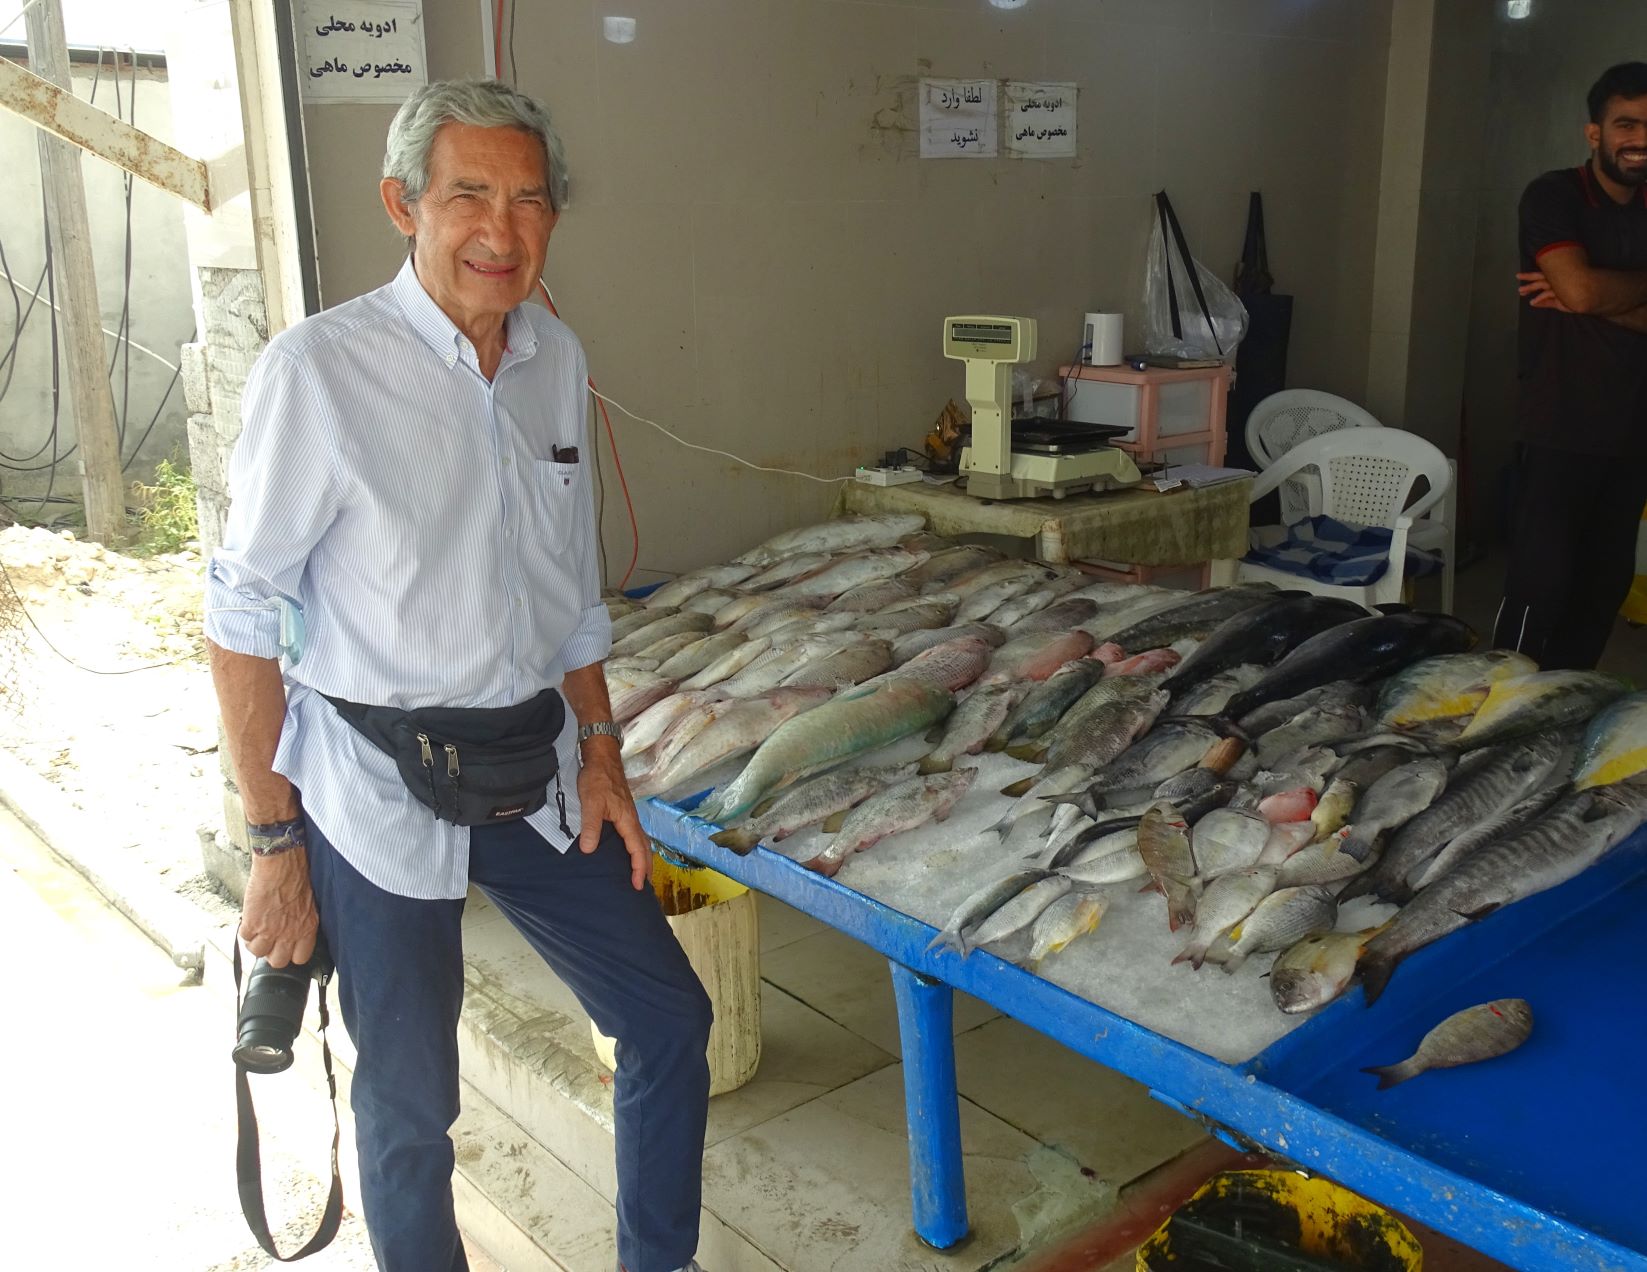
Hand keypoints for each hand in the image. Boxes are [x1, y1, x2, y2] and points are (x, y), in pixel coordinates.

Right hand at [239, 849, 318, 967]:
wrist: (282, 863)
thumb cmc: (298, 876)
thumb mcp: (309, 904)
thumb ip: (302, 921)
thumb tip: (293, 931)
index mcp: (307, 928)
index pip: (301, 957)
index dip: (291, 953)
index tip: (286, 946)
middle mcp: (290, 933)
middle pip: (278, 961)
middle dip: (272, 952)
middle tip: (269, 940)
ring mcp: (270, 931)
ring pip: (258, 953)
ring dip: (255, 943)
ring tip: (257, 930)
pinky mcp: (253, 923)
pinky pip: (244, 938)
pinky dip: (245, 931)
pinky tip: (250, 920)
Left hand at [577, 737, 650, 889]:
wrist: (603, 757)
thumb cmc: (598, 778)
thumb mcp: (591, 803)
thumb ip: (590, 826)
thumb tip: (589, 850)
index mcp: (628, 821)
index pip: (638, 850)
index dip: (638, 869)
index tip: (637, 886)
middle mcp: (633, 820)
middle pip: (645, 848)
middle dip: (646, 868)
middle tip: (644, 886)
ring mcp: (630, 815)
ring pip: (642, 841)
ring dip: (643, 858)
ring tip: (640, 873)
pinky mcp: (624, 811)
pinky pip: (636, 835)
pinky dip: (637, 848)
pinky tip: (629, 850)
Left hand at [1516, 270, 1572, 311]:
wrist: (1590, 302)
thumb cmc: (1574, 300)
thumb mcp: (1557, 302)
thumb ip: (1546, 302)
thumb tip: (1533, 304)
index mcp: (1557, 281)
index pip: (1542, 276)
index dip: (1530, 276)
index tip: (1519, 277)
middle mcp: (1558, 281)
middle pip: (1541, 276)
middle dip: (1528, 277)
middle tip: (1517, 276)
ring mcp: (1560, 286)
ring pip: (1543, 283)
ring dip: (1531, 287)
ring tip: (1521, 291)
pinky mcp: (1562, 292)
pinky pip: (1549, 294)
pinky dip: (1540, 298)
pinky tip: (1532, 302)